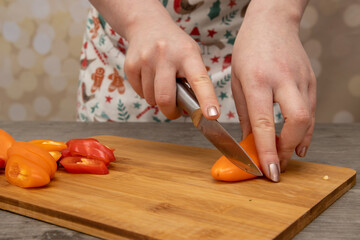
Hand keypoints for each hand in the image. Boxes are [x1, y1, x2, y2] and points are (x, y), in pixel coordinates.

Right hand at [90, 0, 219, 119]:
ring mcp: (145, 59)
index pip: (200, 81)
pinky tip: (150, 79)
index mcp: (187, 55)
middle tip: (174, 111)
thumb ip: (194, 80)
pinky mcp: (130, 65)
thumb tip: (195, 110)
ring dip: (158, 100)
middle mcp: (165, 55)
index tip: (212, 115)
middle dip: (170, 112)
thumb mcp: (191, 55)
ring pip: (151, 99)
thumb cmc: (175, 47)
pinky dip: (146, 93)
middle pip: (165, 98)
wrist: (147, 25)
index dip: (207, 100)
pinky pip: (140, 93)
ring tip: (162, 84)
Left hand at [231, 0, 315, 181]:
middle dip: (287, 149)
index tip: (268, 171)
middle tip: (277, 164)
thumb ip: (244, 114)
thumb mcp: (237, 81)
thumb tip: (248, 141)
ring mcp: (300, 79)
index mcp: (257, 80)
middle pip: (296, 122)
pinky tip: (296, 140)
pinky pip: (311, 110)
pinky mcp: (311, 80)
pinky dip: (304, 130)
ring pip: (308, 119)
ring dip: (297, 143)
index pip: (264, 122)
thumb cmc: (248, 50)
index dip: (267, 150)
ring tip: (285, 156)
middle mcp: (282, 80)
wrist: (272, 22)